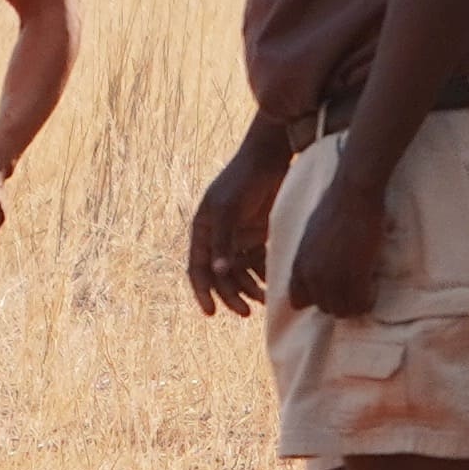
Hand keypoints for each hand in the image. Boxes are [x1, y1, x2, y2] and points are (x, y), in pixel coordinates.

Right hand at [185, 141, 280, 315]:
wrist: (270, 157)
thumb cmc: (243, 179)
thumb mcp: (229, 209)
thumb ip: (222, 241)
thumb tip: (217, 273)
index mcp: (203, 229)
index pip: (197, 268)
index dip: (202, 291)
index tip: (211, 312)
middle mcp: (218, 236)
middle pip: (220, 275)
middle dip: (230, 295)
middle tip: (245, 312)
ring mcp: (238, 237)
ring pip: (239, 273)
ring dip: (248, 289)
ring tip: (262, 300)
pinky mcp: (257, 235)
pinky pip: (256, 263)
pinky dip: (261, 276)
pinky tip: (271, 285)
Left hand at [280, 160, 393, 322]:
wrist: (353, 194)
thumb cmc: (334, 207)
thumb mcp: (311, 236)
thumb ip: (311, 257)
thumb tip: (319, 270)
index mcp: (298, 265)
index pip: (297, 301)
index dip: (316, 299)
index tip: (331, 290)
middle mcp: (312, 275)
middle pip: (324, 308)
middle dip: (340, 302)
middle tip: (355, 288)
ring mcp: (333, 278)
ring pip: (343, 310)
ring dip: (356, 303)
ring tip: (365, 287)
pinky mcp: (355, 276)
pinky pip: (362, 303)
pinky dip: (369, 300)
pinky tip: (373, 286)